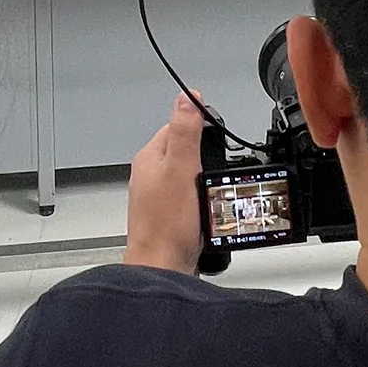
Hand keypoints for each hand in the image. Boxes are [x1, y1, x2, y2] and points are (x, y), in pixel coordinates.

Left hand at [126, 92, 205, 272]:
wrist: (162, 268)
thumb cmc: (166, 225)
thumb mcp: (180, 169)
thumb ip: (184, 132)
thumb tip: (187, 97)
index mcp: (150, 158)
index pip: (176, 126)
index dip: (199, 128)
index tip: (217, 136)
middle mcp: (150, 176)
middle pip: (185, 152)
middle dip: (206, 158)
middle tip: (218, 168)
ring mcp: (158, 198)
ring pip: (190, 178)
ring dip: (206, 183)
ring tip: (214, 193)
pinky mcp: (169, 217)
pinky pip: (191, 200)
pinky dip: (204, 203)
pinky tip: (210, 211)